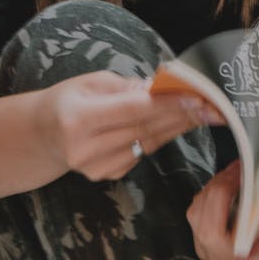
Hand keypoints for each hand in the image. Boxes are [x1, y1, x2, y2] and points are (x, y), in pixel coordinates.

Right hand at [42, 71, 222, 181]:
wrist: (43, 136)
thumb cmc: (67, 101)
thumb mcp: (91, 82)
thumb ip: (127, 87)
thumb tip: (163, 87)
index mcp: (78, 119)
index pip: (134, 110)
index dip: (169, 104)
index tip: (199, 97)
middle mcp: (86, 149)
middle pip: (146, 128)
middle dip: (184, 114)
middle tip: (215, 104)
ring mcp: (97, 168)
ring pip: (149, 143)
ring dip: (180, 126)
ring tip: (206, 111)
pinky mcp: (107, 176)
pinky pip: (143, 153)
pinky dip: (163, 136)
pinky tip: (180, 123)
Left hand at [187, 161, 258, 259]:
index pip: (216, 238)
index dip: (220, 204)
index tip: (240, 182)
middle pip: (202, 222)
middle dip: (218, 189)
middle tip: (241, 170)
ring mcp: (214, 251)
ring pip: (197, 214)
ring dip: (215, 187)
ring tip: (238, 173)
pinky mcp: (209, 239)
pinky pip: (198, 211)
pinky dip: (212, 192)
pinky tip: (232, 182)